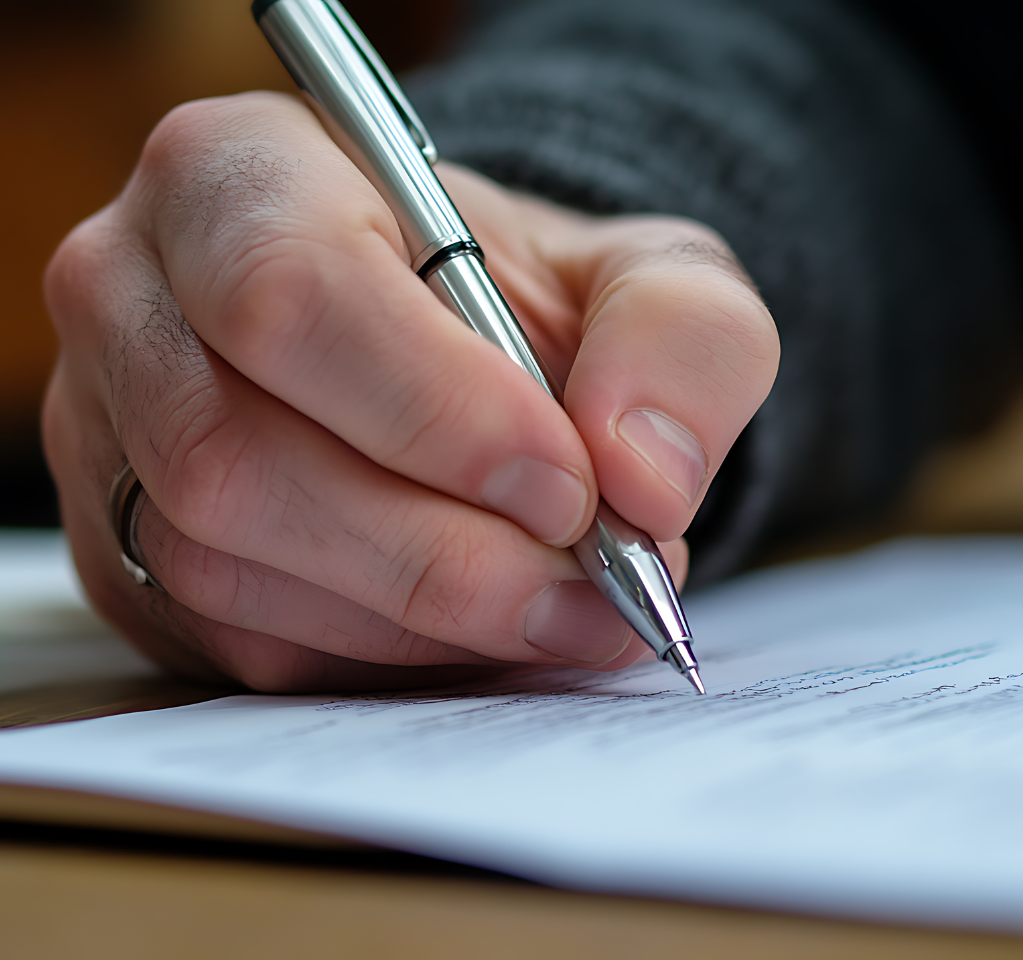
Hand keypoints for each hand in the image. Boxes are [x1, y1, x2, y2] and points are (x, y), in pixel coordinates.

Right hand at [43, 92, 777, 690]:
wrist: (468, 354)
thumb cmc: (536, 301)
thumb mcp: (652, 279)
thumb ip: (680, 341)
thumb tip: (641, 480)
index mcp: (242, 173)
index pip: (291, 294)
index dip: (438, 413)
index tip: (572, 489)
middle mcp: (137, 296)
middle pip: (234, 456)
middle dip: (438, 552)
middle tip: (590, 586)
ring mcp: (111, 431)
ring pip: (224, 565)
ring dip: (419, 616)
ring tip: (562, 610)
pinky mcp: (129, 549)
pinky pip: (234, 637)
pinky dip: (380, 652)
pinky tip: (477, 625)